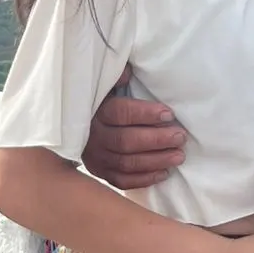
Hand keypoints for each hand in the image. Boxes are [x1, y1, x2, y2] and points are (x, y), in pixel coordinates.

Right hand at [82, 64, 185, 189]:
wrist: (73, 127)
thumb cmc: (100, 103)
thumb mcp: (104, 87)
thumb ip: (115, 78)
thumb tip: (128, 72)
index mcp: (95, 112)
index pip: (120, 113)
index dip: (145, 114)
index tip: (169, 114)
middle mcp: (93, 137)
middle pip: (126, 141)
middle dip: (156, 140)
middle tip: (180, 137)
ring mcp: (96, 158)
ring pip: (127, 163)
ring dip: (156, 160)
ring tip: (179, 156)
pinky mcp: (101, 173)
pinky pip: (122, 180)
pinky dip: (144, 179)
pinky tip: (164, 173)